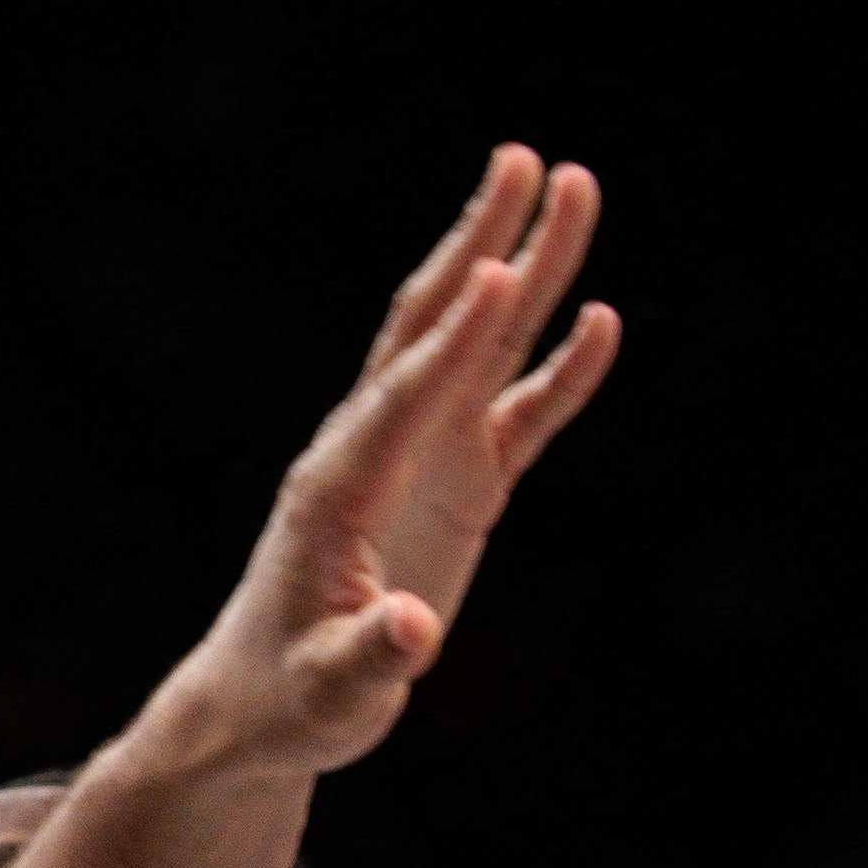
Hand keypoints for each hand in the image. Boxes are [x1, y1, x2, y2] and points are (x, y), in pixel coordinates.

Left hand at [149, 147, 620, 781]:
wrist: (266, 707)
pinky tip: (600, 321)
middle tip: (525, 159)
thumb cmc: (289, 701)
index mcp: (336, 487)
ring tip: (571, 186)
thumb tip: (413, 629)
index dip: (452, 340)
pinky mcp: (453, 486)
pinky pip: (516, 414)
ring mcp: (419, 461)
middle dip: (482, 246)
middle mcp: (375, 452)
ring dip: (526, 270)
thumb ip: (374, 654)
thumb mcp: (330, 690)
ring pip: (479, 349)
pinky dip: (557, 373)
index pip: (401, 395)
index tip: (500, 271)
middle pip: (436, 329)